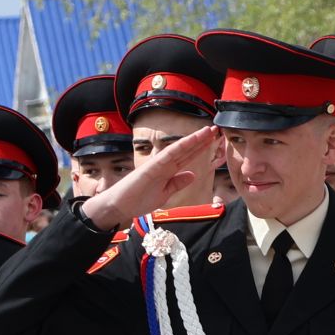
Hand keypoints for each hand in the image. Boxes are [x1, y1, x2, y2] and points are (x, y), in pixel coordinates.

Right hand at [82, 126, 218, 230]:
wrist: (119, 206)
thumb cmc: (138, 199)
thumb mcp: (164, 194)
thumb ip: (177, 183)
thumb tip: (192, 175)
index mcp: (168, 170)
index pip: (187, 157)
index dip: (200, 148)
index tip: (212, 140)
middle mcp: (164, 164)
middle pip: (186, 150)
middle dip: (201, 140)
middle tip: (215, 129)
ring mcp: (158, 164)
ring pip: (180, 149)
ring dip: (194, 140)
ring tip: (208, 131)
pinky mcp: (152, 167)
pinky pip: (169, 155)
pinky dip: (180, 146)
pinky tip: (192, 140)